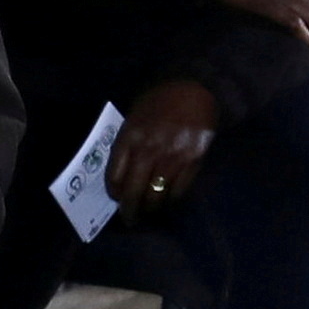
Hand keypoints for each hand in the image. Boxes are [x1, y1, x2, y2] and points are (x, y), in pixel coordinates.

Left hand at [113, 76, 220, 214]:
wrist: (194, 90)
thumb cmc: (158, 101)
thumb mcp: (133, 117)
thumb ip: (127, 143)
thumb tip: (122, 173)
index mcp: (129, 138)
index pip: (115, 175)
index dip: (114, 192)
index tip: (116, 198)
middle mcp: (148, 151)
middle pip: (134, 191)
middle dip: (130, 209)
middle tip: (130, 219)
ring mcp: (172, 158)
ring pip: (157, 195)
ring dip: (151, 207)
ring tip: (149, 211)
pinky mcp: (193, 162)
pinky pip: (179, 190)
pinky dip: (171, 198)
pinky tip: (168, 199)